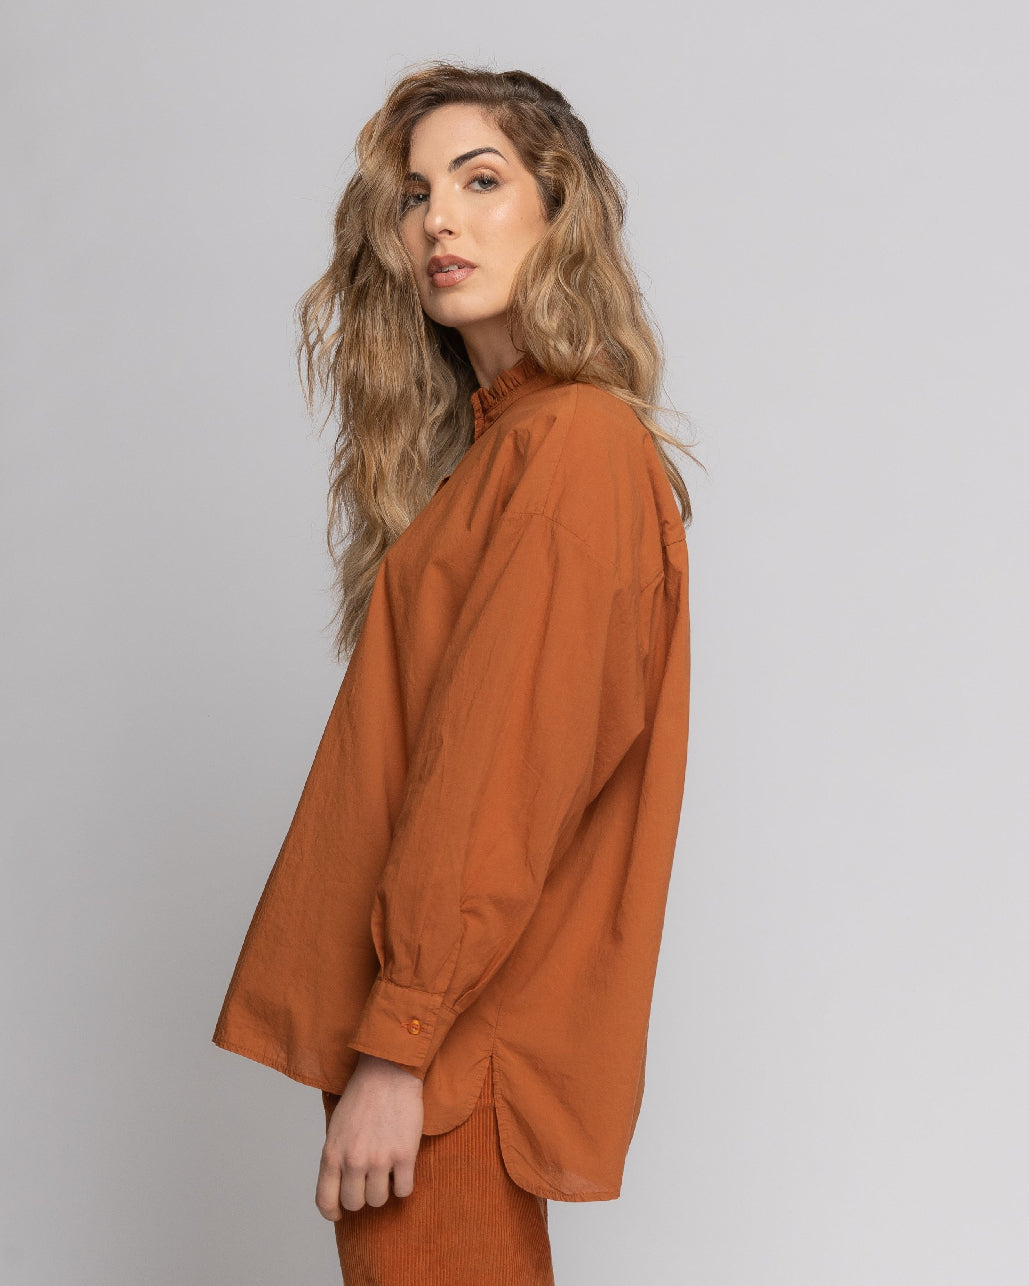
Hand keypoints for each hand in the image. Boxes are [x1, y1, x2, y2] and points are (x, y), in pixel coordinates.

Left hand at [315, 1052, 424, 1216]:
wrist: (388, 1071)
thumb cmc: (362, 1096)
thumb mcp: (336, 1128)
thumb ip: (336, 1157)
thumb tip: (341, 1185)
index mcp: (332, 1154)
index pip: (325, 1201)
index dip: (332, 1212)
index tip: (340, 1212)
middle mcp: (353, 1161)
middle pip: (355, 1203)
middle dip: (362, 1195)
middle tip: (370, 1179)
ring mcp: (380, 1159)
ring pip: (379, 1200)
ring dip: (384, 1189)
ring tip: (387, 1169)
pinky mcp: (405, 1155)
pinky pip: (404, 1190)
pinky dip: (404, 1184)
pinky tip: (403, 1168)